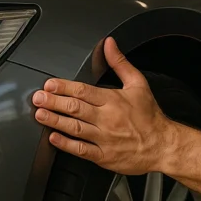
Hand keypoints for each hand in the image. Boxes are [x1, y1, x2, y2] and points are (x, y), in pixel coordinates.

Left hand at [31, 37, 173, 174]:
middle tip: (38, 98)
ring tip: (40, 114)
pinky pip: (81, 150)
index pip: (83, 90)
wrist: (162, 145)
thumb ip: (120, 63)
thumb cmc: (150, 116)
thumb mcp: (138, 84)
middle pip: (75, 108)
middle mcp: (107, 118)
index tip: (49, 84)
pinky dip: (66, 144)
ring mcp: (104, 138)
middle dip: (53, 102)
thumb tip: (109, 44)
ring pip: (75, 128)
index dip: (63, 87)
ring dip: (55, 120)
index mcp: (113, 100)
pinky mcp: (103, 156)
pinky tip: (54, 138)